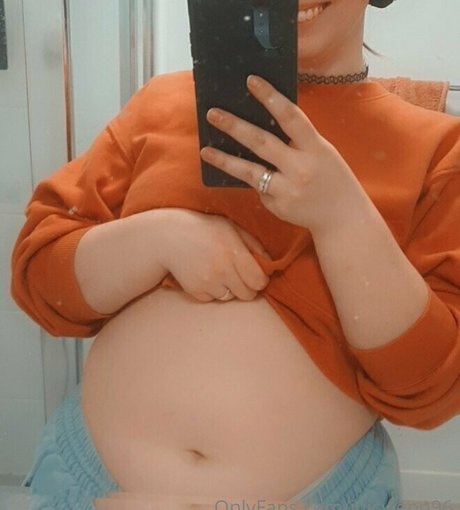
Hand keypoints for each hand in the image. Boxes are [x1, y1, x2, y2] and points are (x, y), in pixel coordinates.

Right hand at [156, 208, 269, 301]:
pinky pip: (213, 299)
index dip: (259, 279)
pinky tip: (205, 275)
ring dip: (228, 289)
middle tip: (238, 274)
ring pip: (230, 298)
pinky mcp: (196, 291)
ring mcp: (208, 282)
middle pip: (247, 295)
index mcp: (234, 253)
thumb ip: (253, 244)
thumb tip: (269, 263)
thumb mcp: (231, 228)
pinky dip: (212, 291)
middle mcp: (222, 270)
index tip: (254, 273)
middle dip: (246, 287)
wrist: (169, 236)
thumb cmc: (204, 229)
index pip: (259, 281)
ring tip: (218, 271)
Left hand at [200, 75, 361, 232]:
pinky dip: (255, 181)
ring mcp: (288, 190)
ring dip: (225, 160)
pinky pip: (260, 189)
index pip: (291, 117)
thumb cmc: (332, 178)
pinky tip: (252, 179)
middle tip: (212, 114)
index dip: (270, 97)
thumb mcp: (322, 153)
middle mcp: (301, 168)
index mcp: (316, 148)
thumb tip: (262, 123)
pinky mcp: (278, 206)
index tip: (251, 81)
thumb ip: (298, 140)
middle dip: (235, 126)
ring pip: (250, 172)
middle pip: (262, 143)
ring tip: (206, 150)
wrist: (343, 216)